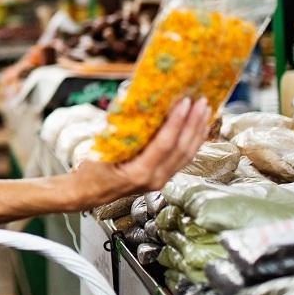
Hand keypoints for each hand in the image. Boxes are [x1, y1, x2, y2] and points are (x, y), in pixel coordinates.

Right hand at [69, 96, 210, 207]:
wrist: (88, 193)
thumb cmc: (91, 170)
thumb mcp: (102, 148)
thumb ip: (121, 129)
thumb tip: (137, 102)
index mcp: (139, 172)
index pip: (165, 144)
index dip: (177, 121)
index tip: (184, 102)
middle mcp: (155, 179)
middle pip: (182, 148)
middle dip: (193, 122)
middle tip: (201, 101)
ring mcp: (160, 181)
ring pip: (187, 155)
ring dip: (197, 131)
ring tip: (205, 110)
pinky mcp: (162, 178)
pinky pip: (183, 159)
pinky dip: (193, 141)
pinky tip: (197, 128)